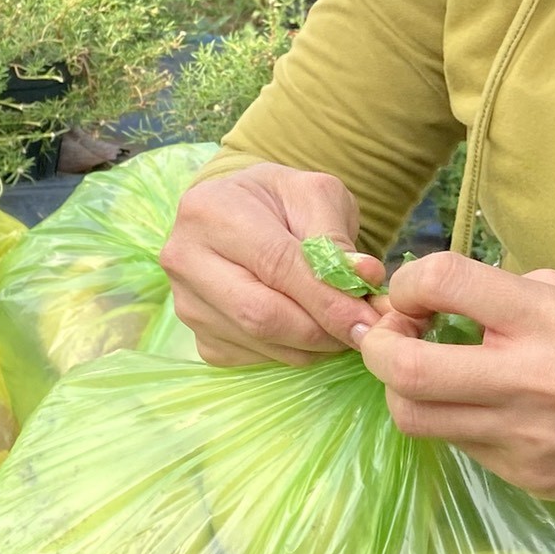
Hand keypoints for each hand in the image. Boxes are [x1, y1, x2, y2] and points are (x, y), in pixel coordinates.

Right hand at [160, 164, 387, 366]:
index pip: (275, 265)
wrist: (240, 214)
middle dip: (322, 330)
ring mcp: (186, 303)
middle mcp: (185, 259)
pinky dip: (293, 352)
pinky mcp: (198, 337)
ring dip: (313, 346)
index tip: (369, 320)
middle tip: (363, 331)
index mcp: (209, 211)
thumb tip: (365, 278)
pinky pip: (253, 358)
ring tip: (343, 326)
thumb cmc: (278, 201)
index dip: (326, 298)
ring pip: (260, 342)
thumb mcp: (313, 195)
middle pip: (261, 315)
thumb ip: (335, 235)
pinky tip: (310, 330)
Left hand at [354, 252, 554, 553]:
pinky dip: (450, 419)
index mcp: (552, 318)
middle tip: (389, 334)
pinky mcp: (526, 477)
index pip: (443, 283)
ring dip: (402, 389)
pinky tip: (478, 403)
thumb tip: (447, 298)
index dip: (409, 282)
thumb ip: (516, 293)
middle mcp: (533, 379)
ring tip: (426, 371)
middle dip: (377, 344)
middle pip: (403, 368)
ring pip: (415, 418)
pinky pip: (458, 445)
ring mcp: (526, 438)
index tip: (416, 292)